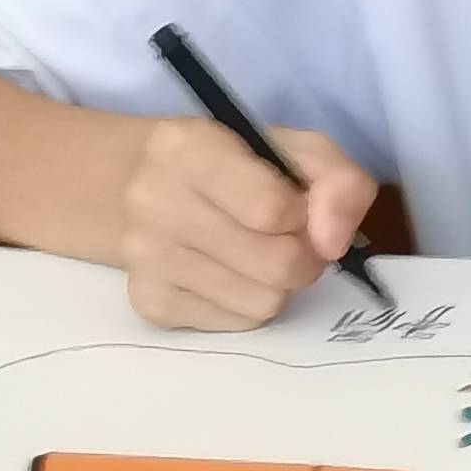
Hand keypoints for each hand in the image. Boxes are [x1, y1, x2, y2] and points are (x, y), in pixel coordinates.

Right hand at [120, 120, 376, 331]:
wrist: (133, 183)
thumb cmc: (229, 162)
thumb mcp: (292, 147)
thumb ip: (337, 180)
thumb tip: (334, 244)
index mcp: (190, 150)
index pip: (273, 209)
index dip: (306, 214)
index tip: (299, 207)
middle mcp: (156, 202)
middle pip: (277, 264)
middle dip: (304, 256)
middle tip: (292, 239)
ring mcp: (146, 257)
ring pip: (262, 302)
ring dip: (279, 282)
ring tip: (261, 254)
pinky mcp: (148, 300)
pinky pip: (236, 323)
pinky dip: (248, 302)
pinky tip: (230, 272)